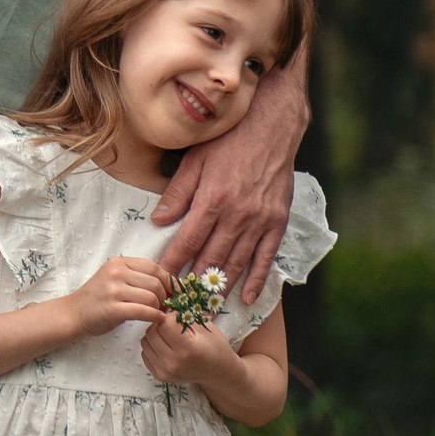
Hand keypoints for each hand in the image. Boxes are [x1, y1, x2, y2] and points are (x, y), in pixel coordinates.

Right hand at [55, 256, 169, 337]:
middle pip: (156, 282)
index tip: (177, 292)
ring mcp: (113, 290)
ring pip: (152, 296)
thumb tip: (170, 284)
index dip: (170, 281)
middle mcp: (116, 273)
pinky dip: (155, 316)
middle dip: (166, 296)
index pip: (154, 267)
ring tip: (159, 313)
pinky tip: (157, 320)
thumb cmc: (98, 298)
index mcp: (119, 262)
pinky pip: (144, 311)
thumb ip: (137, 277)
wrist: (74, 313)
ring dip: (160, 307)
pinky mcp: (113, 309)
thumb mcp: (115, 278)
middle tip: (167, 307)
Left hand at [139, 312, 239, 388]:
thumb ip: (183, 315)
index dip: (169, 316)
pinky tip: (166, 346)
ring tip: (169, 336)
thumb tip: (164, 305)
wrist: (220, 372)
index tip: (177, 317)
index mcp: (187, 349)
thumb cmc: (215, 346)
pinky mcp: (160, 377)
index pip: (164, 324)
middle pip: (151, 332)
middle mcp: (174, 363)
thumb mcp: (204, 326)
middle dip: (160, 324)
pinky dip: (152, 347)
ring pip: (145, 342)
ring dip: (154, 335)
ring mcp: (165, 372)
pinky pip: (145, 354)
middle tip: (172, 324)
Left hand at [153, 87, 300, 301]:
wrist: (272, 128)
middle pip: (212, 257)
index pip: (188, 240)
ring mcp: (260, 221)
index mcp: (213, 199)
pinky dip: (256, 280)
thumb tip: (158, 219)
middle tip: (182, 304)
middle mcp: (237, 215)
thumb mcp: (195, 160)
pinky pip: (266, 258)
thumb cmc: (228, 141)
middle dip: (195, 283)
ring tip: (207, 307)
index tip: (162, 280)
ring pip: (237, 262)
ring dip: (221, 287)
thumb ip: (177, 192)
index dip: (173, 262)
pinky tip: (245, 297)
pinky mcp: (277, 222)